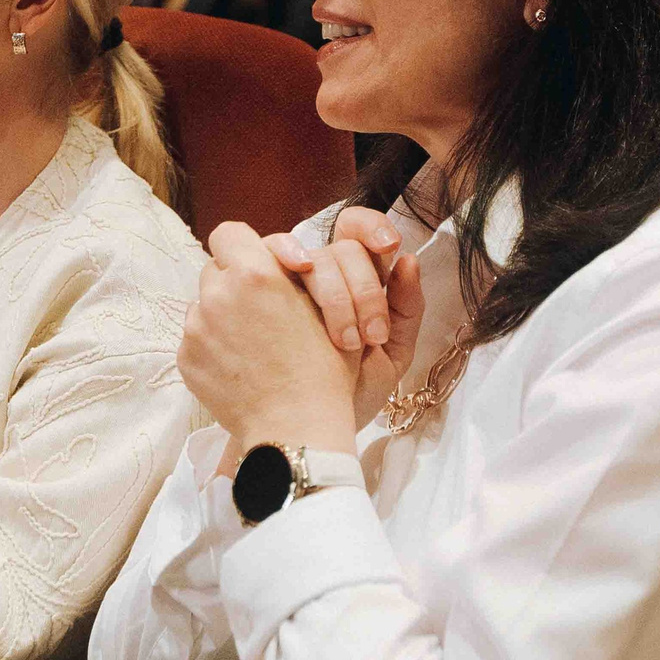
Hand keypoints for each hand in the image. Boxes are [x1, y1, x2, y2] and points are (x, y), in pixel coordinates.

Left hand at [181, 221, 362, 460]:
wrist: (298, 427)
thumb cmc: (324, 368)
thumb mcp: (322, 305)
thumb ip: (290, 274)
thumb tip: (275, 259)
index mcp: (256, 274)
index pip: (230, 234)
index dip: (244, 246)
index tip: (257, 264)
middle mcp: (218, 294)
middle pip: (214, 269)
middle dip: (233, 282)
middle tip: (260, 308)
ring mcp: (196, 328)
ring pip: (202, 304)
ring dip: (222, 315)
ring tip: (252, 343)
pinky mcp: (186, 358)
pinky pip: (195, 339)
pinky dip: (213, 347)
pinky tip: (241, 367)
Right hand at [267, 207, 425, 430]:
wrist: (310, 432)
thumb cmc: (349, 394)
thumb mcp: (390, 356)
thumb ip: (405, 310)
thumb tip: (407, 260)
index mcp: (352, 280)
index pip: (354, 230)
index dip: (370, 227)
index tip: (389, 246)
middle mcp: (317, 277)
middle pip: (334, 249)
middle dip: (358, 286)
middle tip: (372, 335)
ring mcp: (281, 288)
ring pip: (300, 257)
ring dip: (330, 293)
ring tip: (345, 341)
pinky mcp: (252, 301)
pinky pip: (259, 273)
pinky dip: (279, 280)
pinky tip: (296, 311)